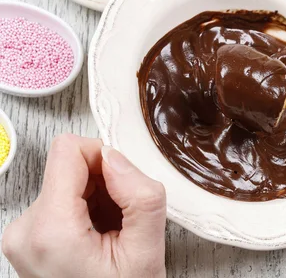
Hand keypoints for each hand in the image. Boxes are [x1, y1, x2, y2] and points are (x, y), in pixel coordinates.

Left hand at [2, 134, 166, 277]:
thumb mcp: (146, 252)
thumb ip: (140, 197)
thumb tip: (117, 156)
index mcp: (49, 229)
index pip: (68, 150)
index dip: (104, 156)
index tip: (124, 186)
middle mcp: (25, 228)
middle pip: (69, 165)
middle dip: (105, 182)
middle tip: (123, 219)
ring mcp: (23, 233)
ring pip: (68, 180)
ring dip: (99, 197)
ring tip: (112, 232)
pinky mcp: (29, 236)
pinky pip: (63, 198)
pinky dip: (88, 209)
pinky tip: (101, 235)